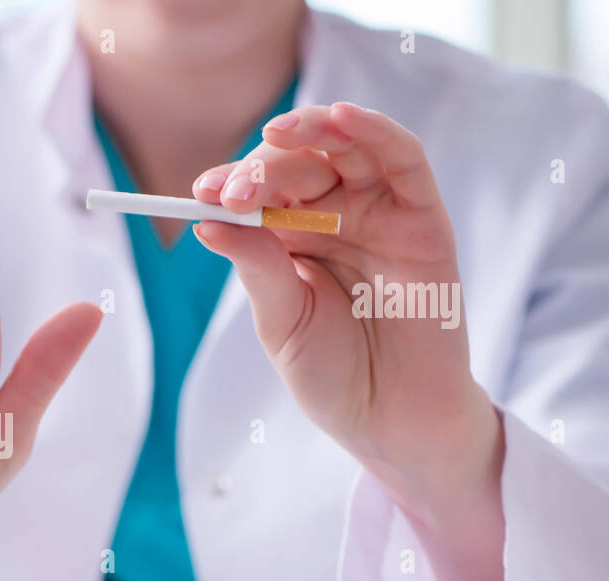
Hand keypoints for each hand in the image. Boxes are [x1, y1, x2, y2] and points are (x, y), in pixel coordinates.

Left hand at [191, 102, 502, 580]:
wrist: (391, 421)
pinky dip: (375, 131)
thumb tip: (206, 221)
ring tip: (278, 132)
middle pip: (298, 164)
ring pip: (347, 148)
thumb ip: (257, 266)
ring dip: (312, 130)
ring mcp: (380, 215)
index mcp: (293, 239)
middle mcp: (336, 218)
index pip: (260, 192)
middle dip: (261, 168)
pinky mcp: (423, 219)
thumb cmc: (334, 376)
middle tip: (232, 189)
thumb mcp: (281, 320)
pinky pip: (403, 160)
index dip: (230, 184)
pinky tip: (341, 118)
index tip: (199, 193)